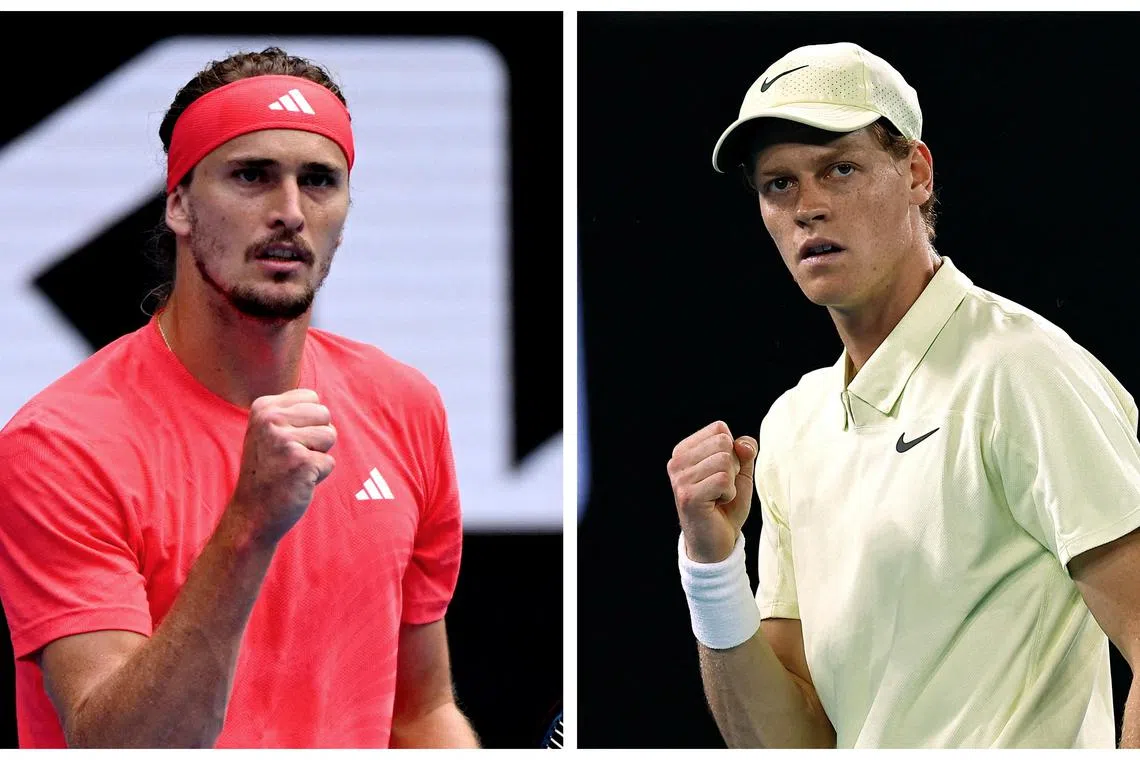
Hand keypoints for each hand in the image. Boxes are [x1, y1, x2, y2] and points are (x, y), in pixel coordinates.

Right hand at [229, 388, 336, 544]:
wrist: (252, 514)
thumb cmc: (269, 471)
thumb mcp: (268, 431)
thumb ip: (291, 412)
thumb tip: (319, 401)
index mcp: (263, 407)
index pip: (312, 398)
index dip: (308, 423)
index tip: (286, 441)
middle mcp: (271, 420)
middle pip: (324, 414)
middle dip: (317, 438)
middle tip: (291, 457)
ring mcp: (285, 441)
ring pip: (330, 435)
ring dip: (319, 456)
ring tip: (294, 468)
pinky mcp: (301, 462)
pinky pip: (329, 462)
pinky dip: (318, 476)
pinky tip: (296, 482)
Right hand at [667, 420, 757, 563]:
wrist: (717, 543)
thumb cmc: (726, 506)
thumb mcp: (740, 473)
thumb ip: (744, 451)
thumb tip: (744, 444)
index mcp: (684, 451)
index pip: (719, 429)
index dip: (732, 451)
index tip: (723, 473)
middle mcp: (677, 462)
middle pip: (723, 442)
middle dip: (733, 466)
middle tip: (722, 488)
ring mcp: (680, 479)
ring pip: (725, 460)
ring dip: (731, 482)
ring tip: (719, 496)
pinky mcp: (688, 496)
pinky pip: (723, 480)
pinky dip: (729, 493)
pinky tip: (717, 504)